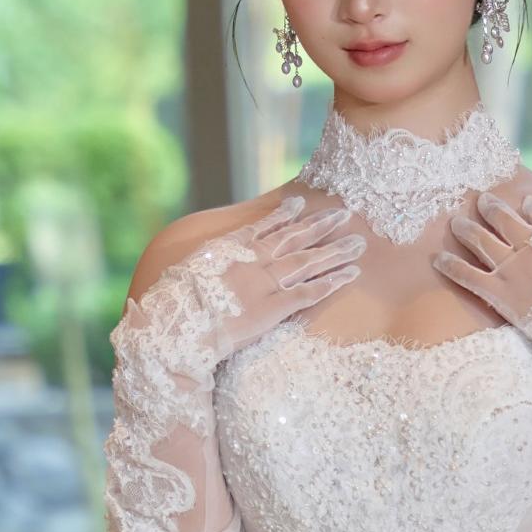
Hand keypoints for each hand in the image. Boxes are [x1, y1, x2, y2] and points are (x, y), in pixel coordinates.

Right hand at [169, 192, 364, 358]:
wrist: (176, 327)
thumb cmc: (173, 305)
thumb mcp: (185, 273)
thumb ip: (205, 265)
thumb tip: (206, 263)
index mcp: (229, 249)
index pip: (262, 227)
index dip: (284, 216)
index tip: (300, 203)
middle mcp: (251, 261)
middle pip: (293, 239)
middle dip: (321, 226)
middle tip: (345, 215)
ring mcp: (264, 283)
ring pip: (307, 262)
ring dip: (334, 252)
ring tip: (357, 244)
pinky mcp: (273, 308)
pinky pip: (307, 293)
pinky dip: (329, 283)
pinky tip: (349, 276)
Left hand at [430, 182, 531, 340]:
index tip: (527, 202)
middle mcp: (530, 245)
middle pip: (504, 219)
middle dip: (491, 208)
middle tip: (481, 200)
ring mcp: (511, 268)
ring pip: (481, 240)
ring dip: (466, 229)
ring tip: (455, 221)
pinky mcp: (498, 292)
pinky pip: (468, 275)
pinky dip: (451, 266)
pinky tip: (437, 259)